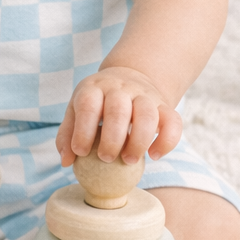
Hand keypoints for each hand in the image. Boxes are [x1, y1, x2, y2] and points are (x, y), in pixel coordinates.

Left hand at [56, 66, 180, 165]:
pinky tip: (154, 155)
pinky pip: (173, 121)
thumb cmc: (97, 103)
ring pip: (147, 114)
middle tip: (106, 158)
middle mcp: (120, 88)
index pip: (88, 105)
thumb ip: (68, 134)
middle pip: (118, 110)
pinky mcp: (164, 105)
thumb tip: (66, 162)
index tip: (80, 153)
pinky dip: (167, 141)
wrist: (129, 77)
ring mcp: (145, 95)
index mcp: (94, 88)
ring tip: (129, 161)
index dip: (83, 130)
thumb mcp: (76, 110)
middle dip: (112, 138)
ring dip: (138, 141)